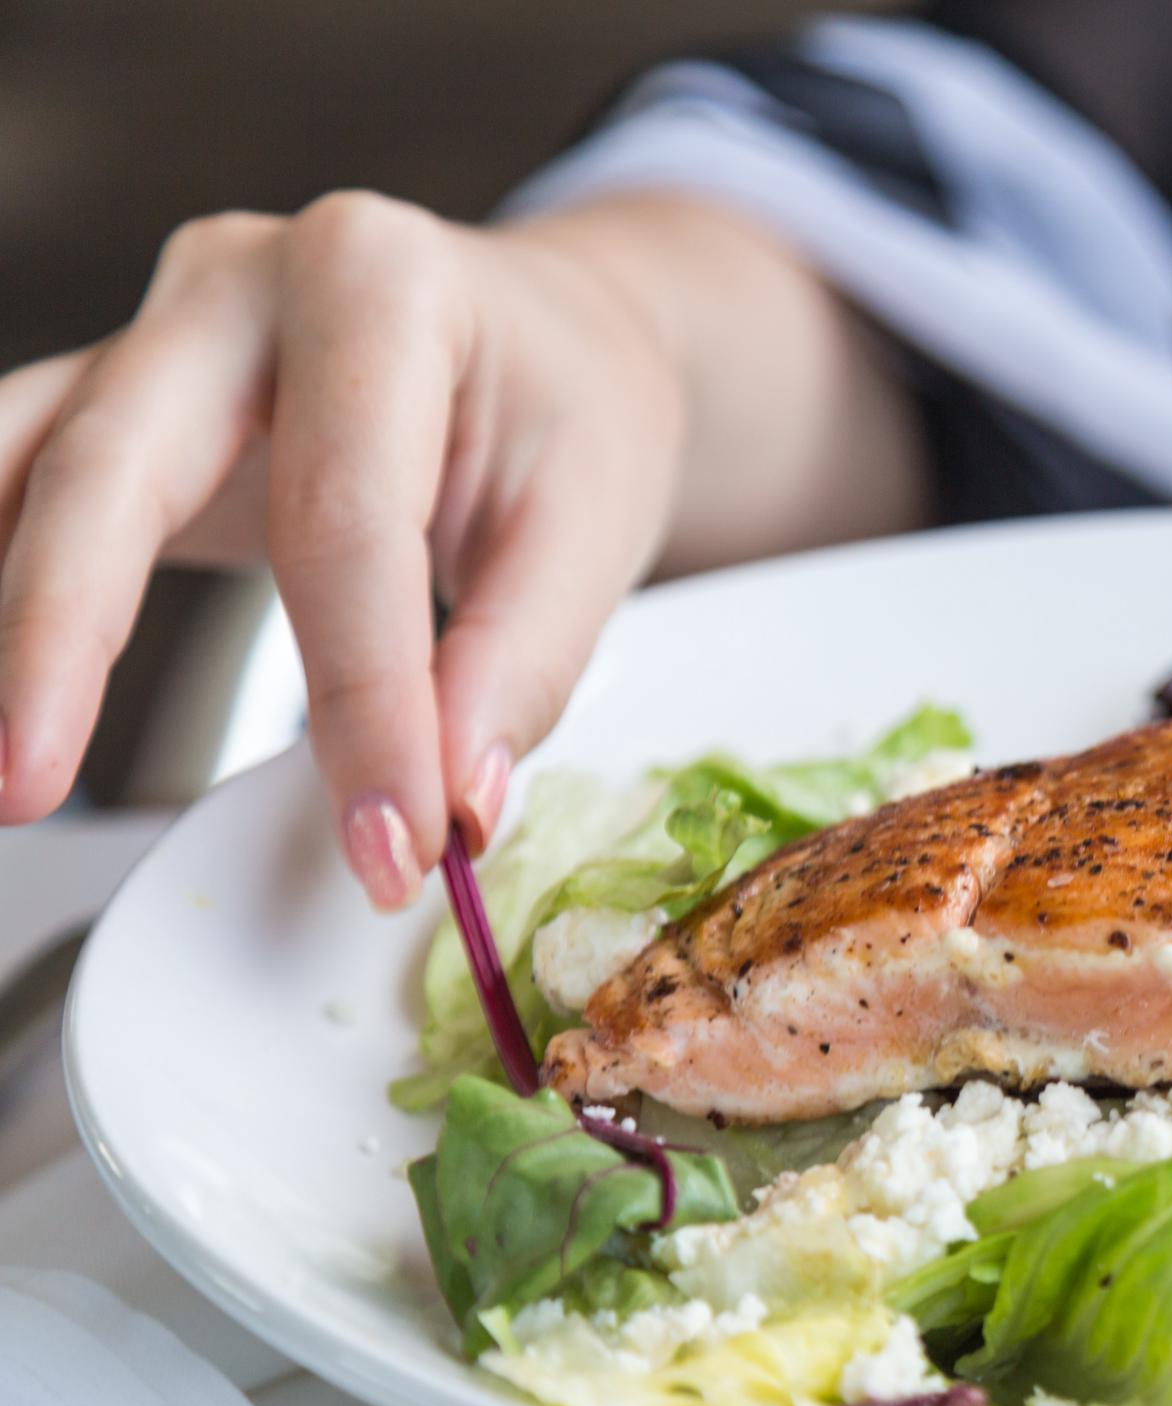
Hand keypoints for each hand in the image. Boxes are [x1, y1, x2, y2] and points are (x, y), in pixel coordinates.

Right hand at [0, 193, 705, 906]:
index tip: (386, 842)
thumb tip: (448, 804)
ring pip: (16, 459)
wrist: (553, 334)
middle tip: (26, 788)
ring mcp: (152, 333)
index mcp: (377, 284)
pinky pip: (8, 479)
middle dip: (60, 636)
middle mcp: (238, 282)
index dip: (362, 702)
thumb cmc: (572, 406)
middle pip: (112, 465)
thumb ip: (522, 665)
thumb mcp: (598, 520)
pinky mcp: (109, 399)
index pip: (344, 524)